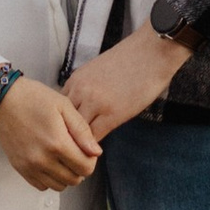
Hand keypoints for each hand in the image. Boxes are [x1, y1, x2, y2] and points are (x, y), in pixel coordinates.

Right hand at [0, 76, 101, 192]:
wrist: (3, 99)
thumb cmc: (34, 98)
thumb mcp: (64, 106)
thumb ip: (82, 131)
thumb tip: (96, 152)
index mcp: (57, 143)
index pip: (86, 168)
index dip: (91, 160)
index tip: (87, 149)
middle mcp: (43, 160)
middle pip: (74, 180)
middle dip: (80, 168)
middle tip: (76, 152)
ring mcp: (30, 166)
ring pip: (59, 186)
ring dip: (66, 175)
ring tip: (63, 157)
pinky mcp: (20, 168)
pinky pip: (41, 186)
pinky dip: (50, 178)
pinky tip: (50, 162)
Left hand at [62, 26, 195, 140]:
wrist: (152, 51)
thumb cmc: (130, 59)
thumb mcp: (98, 71)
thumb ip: (86, 89)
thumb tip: (82, 108)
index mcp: (75, 80)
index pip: (58, 110)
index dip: (60, 125)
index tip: (64, 135)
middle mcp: (80, 91)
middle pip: (62, 123)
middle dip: (64, 137)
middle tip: (67, 151)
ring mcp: (94, 103)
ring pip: (75, 133)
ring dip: (78, 145)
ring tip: (79, 157)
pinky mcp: (112, 114)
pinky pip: (94, 138)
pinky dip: (92, 149)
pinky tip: (94, 153)